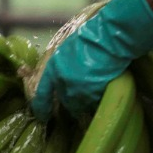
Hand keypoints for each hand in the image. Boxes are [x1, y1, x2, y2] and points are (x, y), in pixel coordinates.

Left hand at [31, 0, 152, 118]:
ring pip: (81, 104)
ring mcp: (80, 91)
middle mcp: (64, 83)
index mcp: (54, 69)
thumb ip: (63, 64)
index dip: (42, 107)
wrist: (110, 39)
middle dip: (71, 99)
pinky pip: (95, 102)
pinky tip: (105, 87)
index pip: (42, 94)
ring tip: (96, 88)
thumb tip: (67, 73)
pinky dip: (99, 98)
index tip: (43, 115)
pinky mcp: (96, 95)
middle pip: (65, 100)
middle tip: (82, 91)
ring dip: (86, 99)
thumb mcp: (69, 48)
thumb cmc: (91, 36)